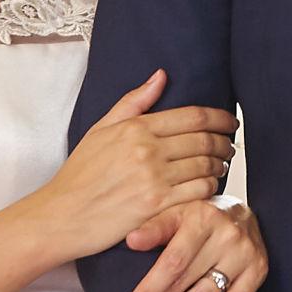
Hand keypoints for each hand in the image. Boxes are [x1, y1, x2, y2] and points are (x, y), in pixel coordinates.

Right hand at [22, 72, 237, 262]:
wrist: (60, 216)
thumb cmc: (80, 174)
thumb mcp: (100, 129)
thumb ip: (134, 102)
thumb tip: (161, 75)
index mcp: (136, 128)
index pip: (194, 116)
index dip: (221, 118)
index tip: (231, 122)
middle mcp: (147, 150)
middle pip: (205, 140)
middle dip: (226, 142)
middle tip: (231, 145)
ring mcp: (153, 179)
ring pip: (206, 166)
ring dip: (221, 166)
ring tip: (222, 166)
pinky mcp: (157, 206)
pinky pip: (198, 192)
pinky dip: (211, 188)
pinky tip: (210, 187)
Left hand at [120, 196, 265, 291]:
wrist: (241, 213)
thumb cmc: (200, 216)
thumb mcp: (176, 211)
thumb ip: (154, 227)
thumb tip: (131, 241)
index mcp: (203, 217)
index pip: (173, 261)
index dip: (149, 289)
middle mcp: (227, 235)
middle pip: (187, 280)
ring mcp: (245, 255)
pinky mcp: (258, 271)